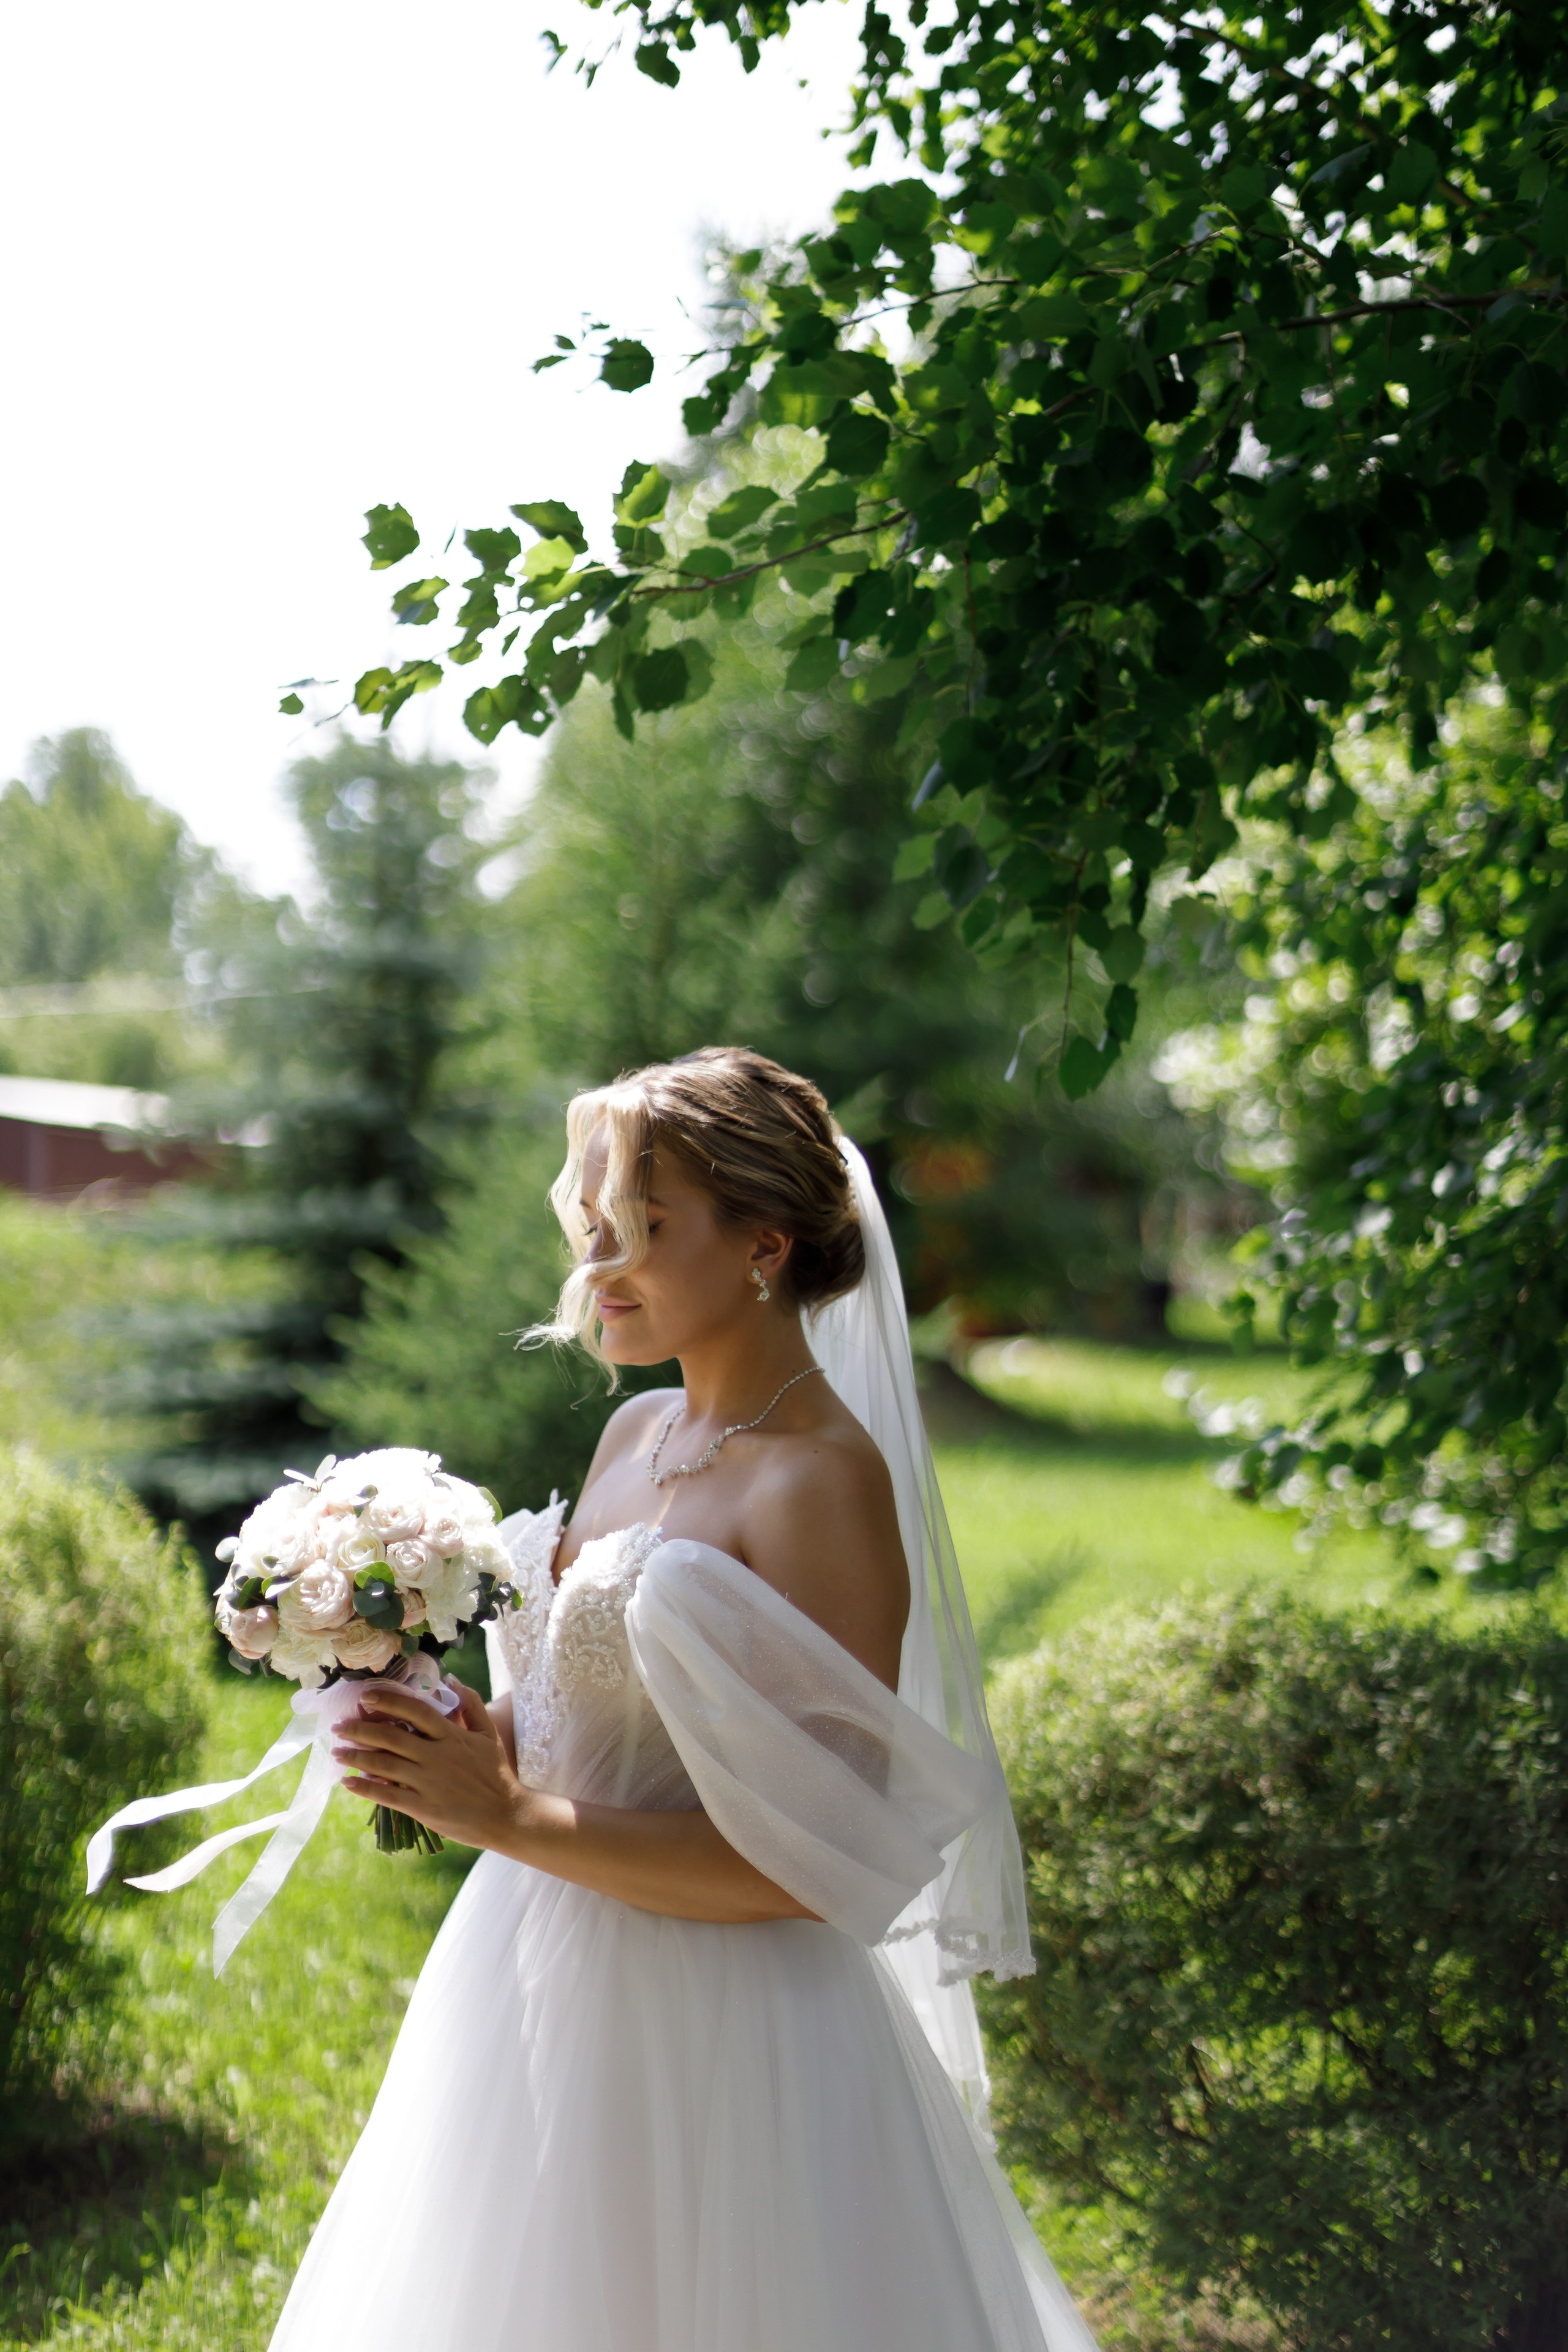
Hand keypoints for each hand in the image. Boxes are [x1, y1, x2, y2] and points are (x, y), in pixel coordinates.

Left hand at [332, 1678, 527, 1852]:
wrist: (505, 1815)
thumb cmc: (496, 1773)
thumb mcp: (488, 1734)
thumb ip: (471, 1704)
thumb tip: (451, 1679)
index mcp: (452, 1735)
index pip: (415, 1711)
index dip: (388, 1702)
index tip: (365, 1697)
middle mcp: (437, 1755)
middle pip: (391, 1737)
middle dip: (360, 1730)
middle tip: (338, 1727)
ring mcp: (428, 1782)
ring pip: (384, 1765)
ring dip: (356, 1757)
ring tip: (336, 1752)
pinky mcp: (423, 1807)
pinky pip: (387, 1795)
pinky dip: (365, 1788)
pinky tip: (348, 1783)